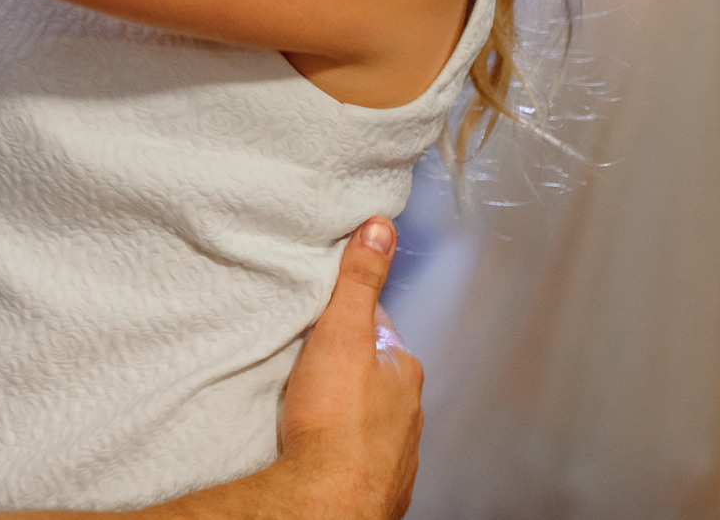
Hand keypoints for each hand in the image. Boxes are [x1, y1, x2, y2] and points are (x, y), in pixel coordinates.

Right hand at [258, 218, 423, 518]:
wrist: (327, 500)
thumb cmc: (335, 420)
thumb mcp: (343, 331)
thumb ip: (359, 280)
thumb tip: (382, 227)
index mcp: (403, 371)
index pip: (379, 329)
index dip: (351, 318)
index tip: (325, 316)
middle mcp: (409, 412)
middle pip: (376, 374)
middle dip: (349, 365)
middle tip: (310, 359)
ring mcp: (397, 452)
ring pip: (371, 416)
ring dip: (348, 407)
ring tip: (311, 402)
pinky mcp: (376, 483)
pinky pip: (360, 454)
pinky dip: (344, 445)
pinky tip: (319, 443)